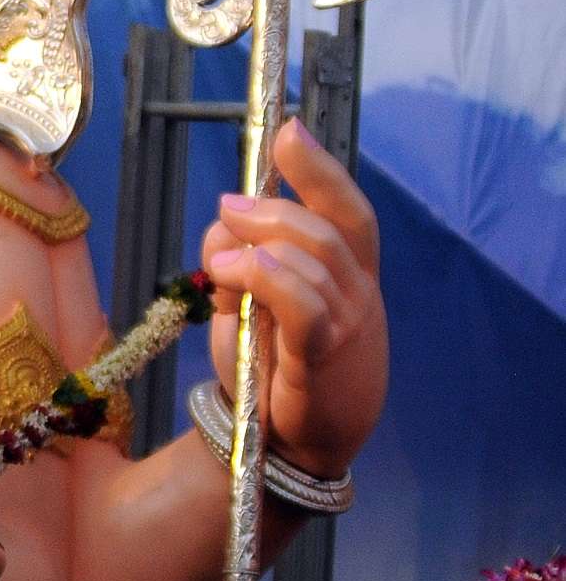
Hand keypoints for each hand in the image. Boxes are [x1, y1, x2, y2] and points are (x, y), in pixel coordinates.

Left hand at [199, 118, 386, 478]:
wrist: (294, 450)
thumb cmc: (275, 372)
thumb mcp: (249, 310)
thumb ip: (239, 265)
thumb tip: (222, 225)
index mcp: (349, 280)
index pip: (348, 212)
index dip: (320, 169)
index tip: (287, 130)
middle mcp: (358, 297)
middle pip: (331, 228)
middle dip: (276, 207)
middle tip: (227, 206)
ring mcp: (348, 328)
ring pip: (315, 261)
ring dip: (261, 246)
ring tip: (221, 259)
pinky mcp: (323, 360)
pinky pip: (305, 307)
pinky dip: (269, 279)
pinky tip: (234, 275)